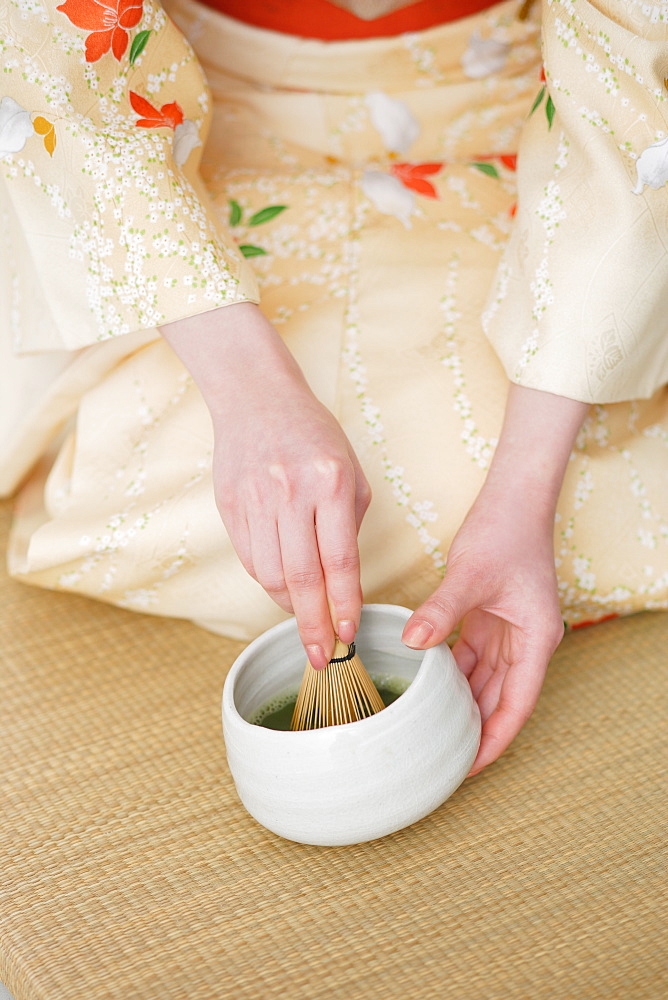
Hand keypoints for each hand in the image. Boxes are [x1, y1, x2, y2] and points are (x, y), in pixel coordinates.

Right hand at [161, 303, 370, 666]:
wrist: (256, 399)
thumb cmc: (313, 436)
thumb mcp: (349, 472)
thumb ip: (346, 525)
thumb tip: (341, 582)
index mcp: (329, 484)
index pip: (340, 561)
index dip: (345, 605)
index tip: (349, 635)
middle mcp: (290, 494)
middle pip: (302, 578)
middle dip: (313, 625)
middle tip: (322, 657)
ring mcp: (255, 501)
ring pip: (271, 574)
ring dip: (290, 604)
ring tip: (304, 613)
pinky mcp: (230, 506)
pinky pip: (250, 559)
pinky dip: (269, 579)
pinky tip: (282, 581)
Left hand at [402, 384, 587, 773]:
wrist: (513, 498)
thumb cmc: (506, 532)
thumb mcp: (472, 574)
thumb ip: (443, 610)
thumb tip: (414, 641)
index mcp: (536, 640)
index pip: (516, 706)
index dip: (493, 740)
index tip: (468, 768)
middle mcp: (526, 642)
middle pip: (501, 700)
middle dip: (475, 731)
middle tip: (440, 760)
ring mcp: (508, 631)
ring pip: (484, 682)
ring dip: (462, 704)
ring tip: (431, 732)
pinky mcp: (489, 618)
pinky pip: (470, 658)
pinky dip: (452, 674)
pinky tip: (427, 689)